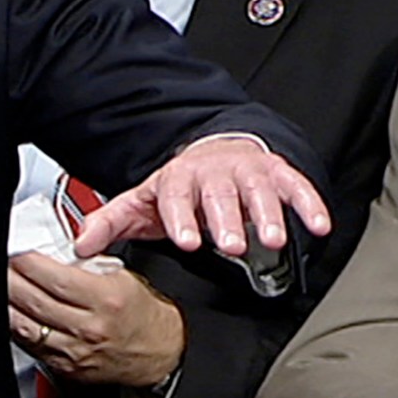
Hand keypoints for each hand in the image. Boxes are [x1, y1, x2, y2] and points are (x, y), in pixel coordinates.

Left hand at [7, 253, 184, 387]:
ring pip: (26, 326)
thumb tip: (49, 248)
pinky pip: (30, 346)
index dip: (27, 262)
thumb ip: (85, 263)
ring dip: (5, 303)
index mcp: (106, 300)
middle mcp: (89, 328)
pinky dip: (15, 327)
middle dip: (9, 279)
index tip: (14, 250)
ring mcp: (75, 352)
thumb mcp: (121, 277)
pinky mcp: (66, 368)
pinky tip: (9, 311)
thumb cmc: (141, 312)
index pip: (54, 278)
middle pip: (34, 301)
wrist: (161, 352)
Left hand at [70, 134, 329, 260]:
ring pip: (258, 191)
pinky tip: (318, 225)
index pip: (177, 198)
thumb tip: (79, 245)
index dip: (182, 219)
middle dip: (226, 220)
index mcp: (177, 180)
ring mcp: (247, 171)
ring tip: (272, 238)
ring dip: (267, 214)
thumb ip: (111, 223)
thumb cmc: (179, 187)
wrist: (214, 152)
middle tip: (231, 244)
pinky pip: (295, 187)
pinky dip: (309, 204)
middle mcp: (213, 173)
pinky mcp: (277, 173)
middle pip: (220, 197)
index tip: (187, 241)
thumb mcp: (141, 203)